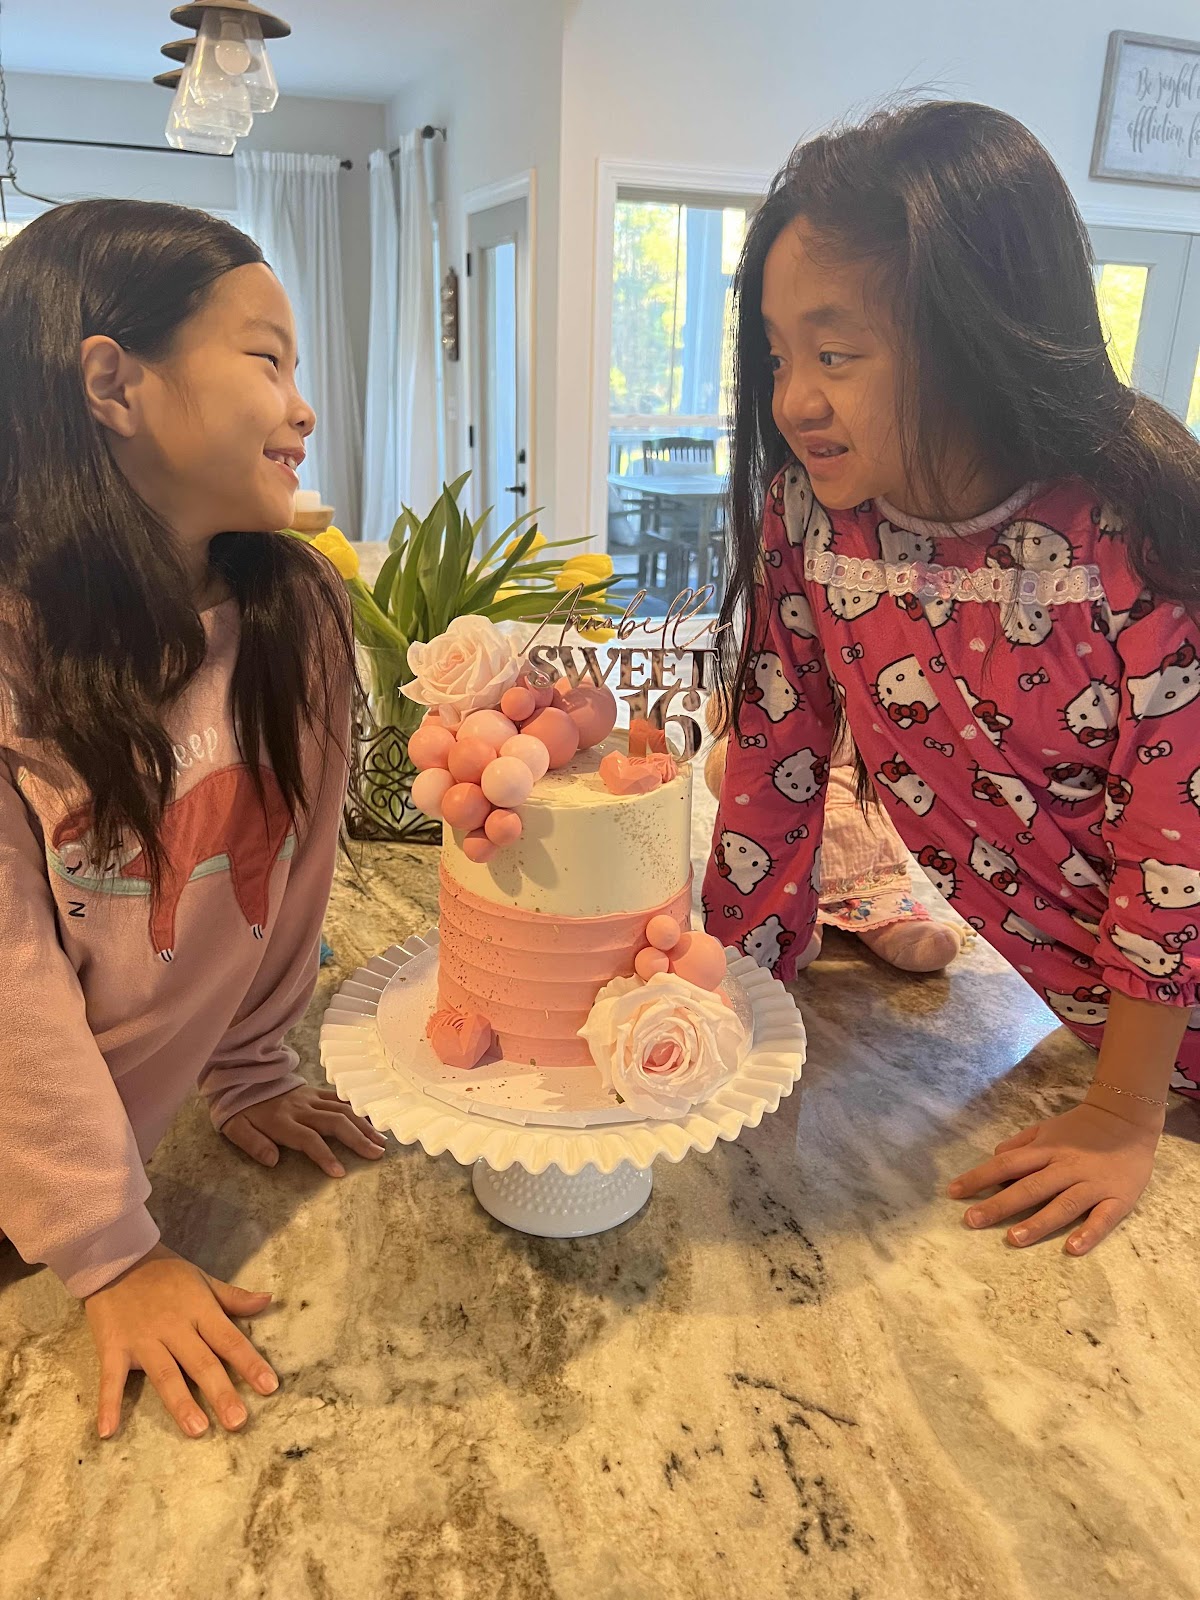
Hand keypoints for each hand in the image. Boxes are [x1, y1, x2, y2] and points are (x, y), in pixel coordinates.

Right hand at [85, 1243, 276, 1439]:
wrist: (115, 1256)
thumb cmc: (163, 1272)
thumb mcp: (201, 1279)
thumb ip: (232, 1297)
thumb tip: (268, 1301)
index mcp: (199, 1310)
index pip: (229, 1340)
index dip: (250, 1363)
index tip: (269, 1387)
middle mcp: (174, 1327)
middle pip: (201, 1363)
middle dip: (221, 1393)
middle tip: (238, 1422)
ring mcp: (143, 1339)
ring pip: (165, 1374)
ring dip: (180, 1403)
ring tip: (196, 1430)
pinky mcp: (112, 1347)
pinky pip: (110, 1379)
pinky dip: (108, 1404)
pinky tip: (108, 1431)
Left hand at [223, 1085, 386, 1177]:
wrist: (243, 1075)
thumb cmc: (240, 1108)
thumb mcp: (235, 1127)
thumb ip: (252, 1144)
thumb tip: (272, 1160)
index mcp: (282, 1122)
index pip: (309, 1139)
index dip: (325, 1156)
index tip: (340, 1173)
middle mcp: (301, 1109)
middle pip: (335, 1123)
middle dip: (357, 1139)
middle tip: (376, 1154)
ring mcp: (310, 1098)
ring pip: (343, 1110)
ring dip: (363, 1126)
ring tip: (381, 1142)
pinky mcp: (314, 1092)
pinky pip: (339, 1100)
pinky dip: (356, 1111)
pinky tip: (370, 1122)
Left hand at [947, 1100, 1159, 1254]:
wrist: (1129, 1119)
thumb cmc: (1081, 1129)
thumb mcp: (1045, 1129)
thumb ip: (1020, 1145)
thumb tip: (994, 1160)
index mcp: (1046, 1150)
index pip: (1006, 1164)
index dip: (979, 1178)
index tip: (954, 1192)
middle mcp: (1065, 1167)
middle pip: (1029, 1187)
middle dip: (999, 1205)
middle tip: (972, 1221)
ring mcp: (1092, 1184)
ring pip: (1062, 1205)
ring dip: (1038, 1223)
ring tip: (1014, 1239)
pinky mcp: (1118, 1199)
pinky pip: (1103, 1218)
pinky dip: (1089, 1233)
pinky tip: (1072, 1248)